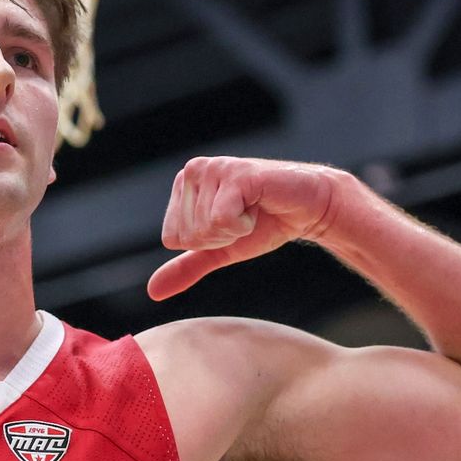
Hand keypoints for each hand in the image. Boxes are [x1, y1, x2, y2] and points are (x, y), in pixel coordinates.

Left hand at [147, 157, 344, 300]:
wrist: (308, 209)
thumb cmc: (264, 223)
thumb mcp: (219, 250)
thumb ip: (187, 266)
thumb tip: (152, 292)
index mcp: (183, 185)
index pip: (172, 238)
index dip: (207, 243)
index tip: (230, 225)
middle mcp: (192, 171)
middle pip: (187, 235)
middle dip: (221, 238)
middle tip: (244, 218)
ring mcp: (212, 169)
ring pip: (204, 229)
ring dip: (236, 229)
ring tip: (253, 210)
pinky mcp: (235, 174)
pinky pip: (222, 220)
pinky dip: (244, 224)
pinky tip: (258, 206)